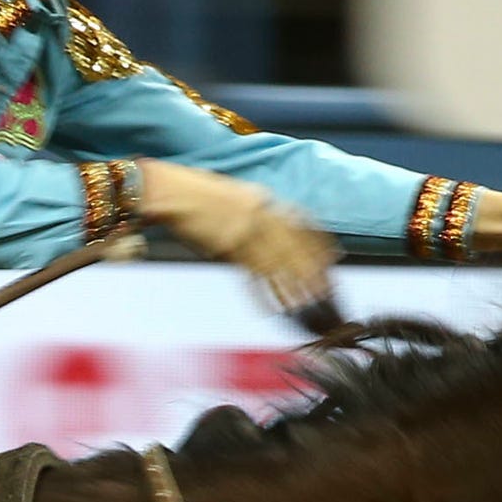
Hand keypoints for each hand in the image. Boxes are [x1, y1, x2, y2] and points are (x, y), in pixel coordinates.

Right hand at [135, 160, 337, 313]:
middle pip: (295, 248)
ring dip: (293, 289)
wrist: (167, 192)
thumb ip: (252, 212)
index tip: (334, 259)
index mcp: (262, 198)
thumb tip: (266, 235)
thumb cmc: (192, 194)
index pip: (302, 222)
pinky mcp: (228, 245)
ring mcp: (245, 229)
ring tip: (307, 308)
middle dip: (313, 273)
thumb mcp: (230, 197)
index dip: (320, 243)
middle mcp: (259, 212)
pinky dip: (263, 295)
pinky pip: (251, 275)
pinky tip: (273, 309)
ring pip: (278, 265)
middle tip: (327, 293)